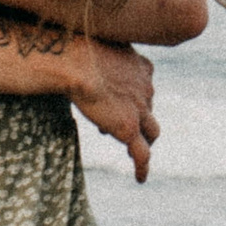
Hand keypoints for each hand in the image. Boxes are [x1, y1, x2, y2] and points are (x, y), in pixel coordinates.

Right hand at [68, 41, 159, 181]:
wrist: (74, 61)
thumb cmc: (74, 49)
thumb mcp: (91, 47)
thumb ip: (93, 56)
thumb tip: (75, 67)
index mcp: (140, 66)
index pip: (141, 85)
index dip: (130, 95)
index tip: (113, 100)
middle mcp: (145, 86)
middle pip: (146, 107)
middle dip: (134, 115)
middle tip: (112, 122)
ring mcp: (139, 109)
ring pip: (151, 130)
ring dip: (143, 139)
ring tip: (134, 150)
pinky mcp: (129, 128)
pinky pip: (141, 153)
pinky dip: (142, 166)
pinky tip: (140, 178)